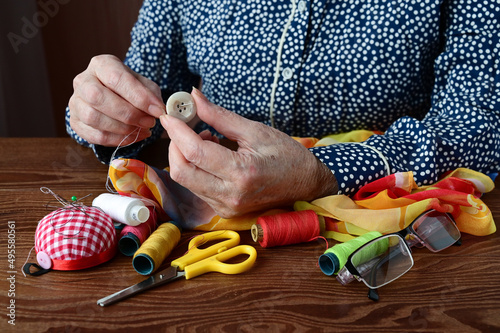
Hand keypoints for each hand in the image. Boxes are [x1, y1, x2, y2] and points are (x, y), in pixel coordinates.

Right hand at [68, 54, 164, 145]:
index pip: (116, 78)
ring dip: (122, 128)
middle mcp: (83, 81)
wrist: (113, 97)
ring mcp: (75, 102)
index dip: (139, 97)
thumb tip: (158, 110)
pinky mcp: (75, 122)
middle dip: (128, 114)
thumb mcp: (144, 85)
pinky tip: (132, 137)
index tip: (157, 110)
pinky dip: (116, 139)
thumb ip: (151, 94)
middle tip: (148, 122)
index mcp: (101, 65)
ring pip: (93, 118)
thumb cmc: (130, 89)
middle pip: (97, 97)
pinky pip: (93, 135)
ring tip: (141, 129)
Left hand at [160, 88, 337, 217]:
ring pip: (186, 181)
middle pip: (181, 172)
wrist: (306, 185)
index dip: (177, 131)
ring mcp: (226, 207)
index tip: (169, 115)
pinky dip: (196, 168)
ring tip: (206, 138)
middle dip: (174, 146)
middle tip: (183, 127)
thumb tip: (194, 97)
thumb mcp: (254, 130)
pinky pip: (197, 188)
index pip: (195, 152)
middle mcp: (230, 195)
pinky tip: (211, 156)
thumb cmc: (286, 155)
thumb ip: (219, 116)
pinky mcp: (225, 211)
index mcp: (241, 173)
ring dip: (185, 156)